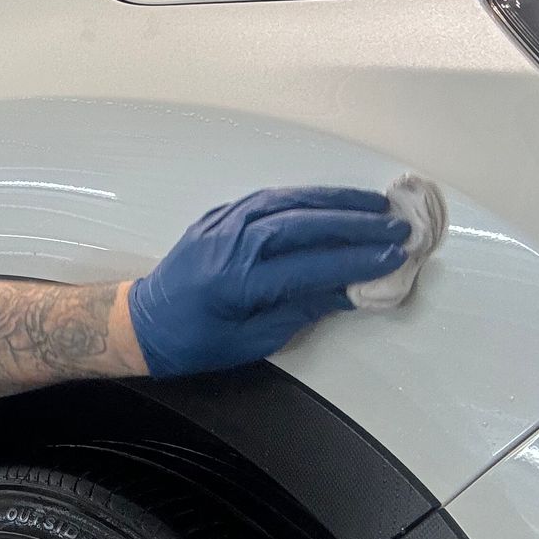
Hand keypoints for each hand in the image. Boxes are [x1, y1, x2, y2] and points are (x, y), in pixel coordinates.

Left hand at [128, 186, 409, 377]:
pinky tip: (330, 200)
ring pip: (287, 202)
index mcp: (237, 281)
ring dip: (334, 201)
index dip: (356, 260)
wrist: (142, 324)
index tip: (394, 257)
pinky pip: (267, 198)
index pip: (311, 264)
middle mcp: (230, 244)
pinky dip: (303, 197)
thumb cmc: (194, 341)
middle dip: (355, 224)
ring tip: (375, 206)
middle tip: (397, 227)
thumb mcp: (253, 341)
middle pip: (303, 224)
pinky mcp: (218, 217)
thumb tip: (351, 290)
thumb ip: (302, 311)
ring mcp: (222, 225)